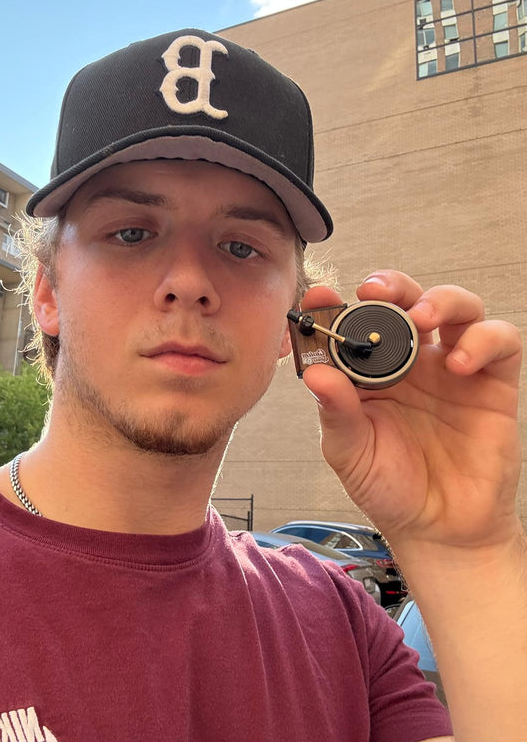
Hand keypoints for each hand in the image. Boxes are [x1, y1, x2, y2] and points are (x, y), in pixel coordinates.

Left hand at [302, 270, 521, 550]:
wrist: (439, 529)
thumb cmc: (390, 487)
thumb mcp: (350, 453)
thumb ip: (336, 413)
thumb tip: (315, 374)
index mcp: (371, 373)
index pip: (355, 324)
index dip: (338, 305)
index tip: (320, 298)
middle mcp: (412, 362)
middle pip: (408, 300)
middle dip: (392, 286)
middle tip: (374, 292)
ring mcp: (453, 368)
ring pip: (457, 307)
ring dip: (440, 300)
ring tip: (421, 318)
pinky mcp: (492, 383)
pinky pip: (500, 342)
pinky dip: (483, 340)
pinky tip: (459, 363)